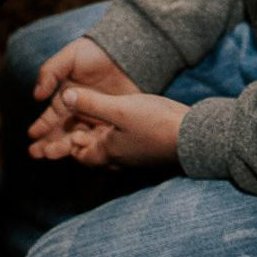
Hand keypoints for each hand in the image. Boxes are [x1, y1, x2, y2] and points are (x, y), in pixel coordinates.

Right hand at [27, 37, 140, 155]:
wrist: (128, 54)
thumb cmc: (96, 52)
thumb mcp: (71, 56)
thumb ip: (51, 72)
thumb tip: (37, 96)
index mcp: (67, 97)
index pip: (51, 116)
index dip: (42, 126)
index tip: (32, 135)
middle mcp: (79, 111)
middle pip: (61, 131)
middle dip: (48, 142)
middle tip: (37, 153)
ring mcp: (96, 119)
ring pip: (78, 137)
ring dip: (64, 147)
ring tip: (52, 154)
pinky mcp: (113, 123)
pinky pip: (99, 138)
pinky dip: (88, 146)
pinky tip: (78, 153)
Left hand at [37, 90, 188, 168]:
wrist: (195, 138)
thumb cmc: (156, 124)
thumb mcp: (119, 109)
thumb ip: (91, 104)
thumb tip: (64, 97)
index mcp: (107, 153)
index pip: (78, 153)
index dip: (66, 141)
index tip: (61, 125)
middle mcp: (118, 158)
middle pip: (91, 151)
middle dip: (78, 139)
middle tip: (70, 125)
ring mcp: (133, 154)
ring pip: (107, 146)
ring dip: (96, 134)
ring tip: (90, 119)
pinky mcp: (146, 148)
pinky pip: (122, 142)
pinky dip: (113, 132)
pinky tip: (118, 119)